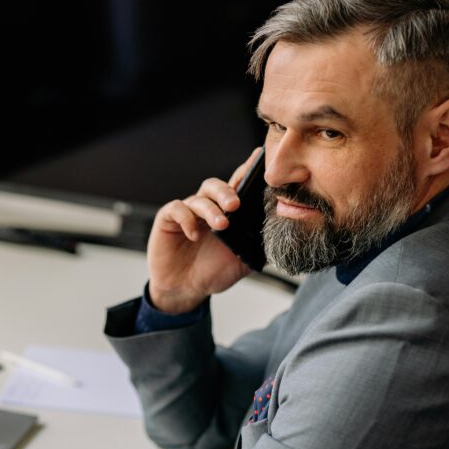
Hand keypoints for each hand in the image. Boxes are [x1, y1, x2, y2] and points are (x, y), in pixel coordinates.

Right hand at [147, 149, 260, 313]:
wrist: (185, 289)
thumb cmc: (212, 271)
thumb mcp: (242, 262)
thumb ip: (258, 246)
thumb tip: (279, 234)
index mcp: (227, 213)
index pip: (238, 186)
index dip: (247, 171)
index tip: (258, 159)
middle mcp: (207, 207)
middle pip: (216, 186)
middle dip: (227, 192)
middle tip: (235, 205)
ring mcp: (188, 212)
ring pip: (199, 198)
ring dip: (211, 210)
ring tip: (221, 225)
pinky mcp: (168, 219)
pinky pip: (177, 209)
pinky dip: (187, 219)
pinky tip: (194, 235)